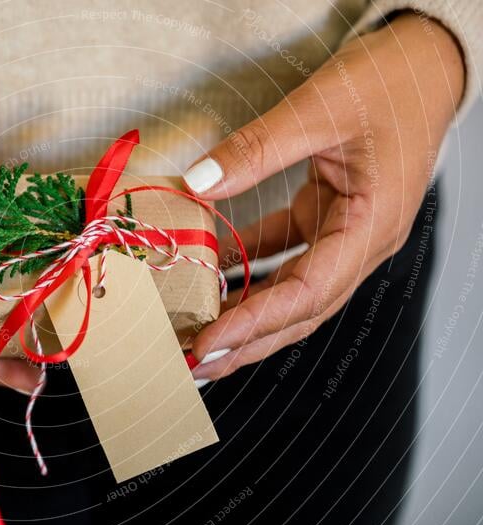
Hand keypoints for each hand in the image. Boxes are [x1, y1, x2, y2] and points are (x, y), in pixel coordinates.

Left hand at [186, 13, 463, 380]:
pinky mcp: (329, 217)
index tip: (209, 341)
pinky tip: (214, 276)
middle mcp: (362, 242)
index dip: (255, 322)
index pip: (307, 292)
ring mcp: (346, 233)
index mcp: (372, 226)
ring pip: (293, 289)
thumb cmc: (391, 83)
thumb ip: (257, 149)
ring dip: (248, 314)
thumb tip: (198, 184)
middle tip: (196, 362)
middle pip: (301, 309)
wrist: (425, 64)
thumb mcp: (319, 108)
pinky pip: (286, 253)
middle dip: (249, 341)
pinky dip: (250, 268)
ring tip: (202, 334)